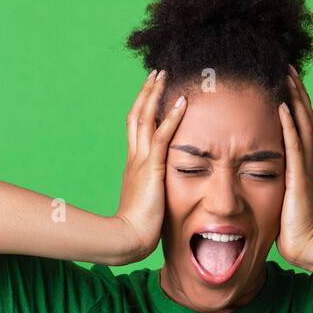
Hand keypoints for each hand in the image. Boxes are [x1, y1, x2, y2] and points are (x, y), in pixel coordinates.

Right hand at [113, 69, 186, 262]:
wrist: (128, 238)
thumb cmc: (139, 229)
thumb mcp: (148, 203)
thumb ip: (154, 192)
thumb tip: (163, 193)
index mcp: (134, 166)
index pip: (137, 130)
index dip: (143, 110)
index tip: (152, 95)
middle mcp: (134, 158)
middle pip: (137, 116)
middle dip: (146, 93)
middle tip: (156, 74)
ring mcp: (140, 161)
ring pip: (146, 118)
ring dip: (155, 95)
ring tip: (164, 75)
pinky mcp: (151, 169)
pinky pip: (163, 136)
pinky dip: (172, 117)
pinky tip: (183, 102)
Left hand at [276, 63, 312, 267]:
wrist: (306, 246)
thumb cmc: (290, 228)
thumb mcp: (279, 199)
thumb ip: (273, 184)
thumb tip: (256, 177)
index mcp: (300, 165)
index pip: (299, 126)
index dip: (293, 102)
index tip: (283, 81)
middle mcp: (305, 161)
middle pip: (304, 117)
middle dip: (295, 91)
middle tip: (286, 66)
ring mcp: (304, 167)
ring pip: (302, 124)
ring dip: (293, 98)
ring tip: (285, 75)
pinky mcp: (298, 177)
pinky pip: (293, 144)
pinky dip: (288, 124)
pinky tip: (280, 106)